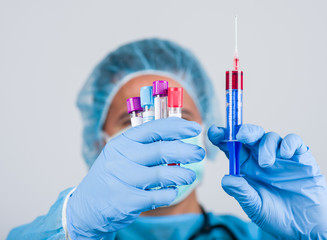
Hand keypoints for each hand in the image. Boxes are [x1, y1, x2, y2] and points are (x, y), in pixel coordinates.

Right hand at [66, 118, 204, 238]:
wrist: (86, 206)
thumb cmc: (112, 176)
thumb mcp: (123, 154)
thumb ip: (147, 145)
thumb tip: (177, 137)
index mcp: (123, 142)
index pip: (154, 128)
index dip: (177, 127)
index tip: (195, 128)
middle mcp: (121, 158)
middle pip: (161, 150)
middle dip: (186, 150)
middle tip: (199, 153)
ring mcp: (121, 179)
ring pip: (161, 174)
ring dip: (182, 174)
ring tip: (190, 176)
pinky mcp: (124, 201)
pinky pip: (156, 197)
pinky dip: (169, 194)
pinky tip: (172, 192)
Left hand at [208, 124, 326, 238]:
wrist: (304, 227)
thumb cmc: (275, 216)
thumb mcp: (254, 206)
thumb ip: (241, 192)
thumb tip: (226, 179)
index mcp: (246, 167)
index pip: (232, 147)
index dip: (222, 137)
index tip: (214, 132)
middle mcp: (261, 158)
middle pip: (251, 136)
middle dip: (244, 131)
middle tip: (241, 135)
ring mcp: (281, 157)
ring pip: (270, 137)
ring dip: (266, 145)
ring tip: (266, 163)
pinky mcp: (300, 157)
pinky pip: (293, 141)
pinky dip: (288, 143)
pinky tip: (285, 154)